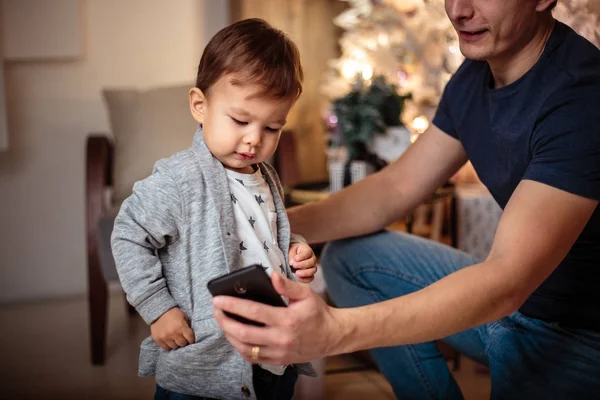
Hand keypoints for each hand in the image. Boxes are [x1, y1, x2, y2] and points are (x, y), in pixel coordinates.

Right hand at [150, 307, 194, 349]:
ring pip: (174, 347)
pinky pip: (166, 347)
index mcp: (181, 326)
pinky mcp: (158, 340)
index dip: (192, 340)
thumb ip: (188, 326)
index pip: (190, 338)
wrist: (158, 311)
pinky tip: (169, 340)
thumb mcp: (184, 316)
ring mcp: (165, 337)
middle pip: (182, 344)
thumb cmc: (173, 313)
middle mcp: (173, 333)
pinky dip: (169, 345)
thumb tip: (191, 335)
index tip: (191, 340)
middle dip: (184, 341)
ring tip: (176, 339)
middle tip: (183, 338)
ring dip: (176, 343)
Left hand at [213, 273, 343, 364]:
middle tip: (216, 310)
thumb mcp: (306, 293)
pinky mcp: (277, 361)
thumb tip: (271, 275)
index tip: (218, 299)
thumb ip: (287, 285)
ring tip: (223, 322)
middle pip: (243, 333)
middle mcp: (280, 339)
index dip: (232, 305)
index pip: (253, 312)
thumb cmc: (317, 312)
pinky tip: (235, 336)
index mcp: (286, 320)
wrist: (331, 336)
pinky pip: (252, 358)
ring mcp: (278, 353)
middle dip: (225, 321)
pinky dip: (240, 347)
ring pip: (245, 348)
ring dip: (229, 335)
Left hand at [288, 242, 316, 282]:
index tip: (295, 258)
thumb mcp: (291, 250)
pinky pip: (311, 278)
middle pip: (312, 262)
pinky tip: (298, 278)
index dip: (302, 256)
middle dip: (303, 264)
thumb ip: (291, 255)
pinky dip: (305, 279)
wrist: (294, 257)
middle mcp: (312, 258)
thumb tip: (292, 263)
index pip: (307, 253)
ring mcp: (312, 266)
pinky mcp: (310, 274)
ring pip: (313, 270)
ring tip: (296, 273)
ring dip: (305, 272)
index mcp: (307, 250)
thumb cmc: (293, 252)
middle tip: (294, 265)